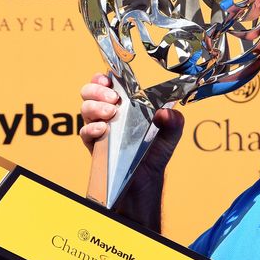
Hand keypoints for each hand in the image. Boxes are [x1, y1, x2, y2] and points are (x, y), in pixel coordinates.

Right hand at [79, 73, 183, 230]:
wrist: (145, 182)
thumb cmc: (155, 154)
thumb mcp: (170, 135)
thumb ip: (174, 121)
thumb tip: (166, 112)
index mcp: (126, 104)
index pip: (108, 82)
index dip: (104, 77)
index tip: (109, 79)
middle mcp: (109, 113)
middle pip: (90, 91)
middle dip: (97, 89)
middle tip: (113, 97)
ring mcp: (100, 128)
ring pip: (85, 108)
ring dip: (95, 106)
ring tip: (110, 113)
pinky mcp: (95, 145)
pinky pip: (84, 133)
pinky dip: (91, 128)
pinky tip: (103, 129)